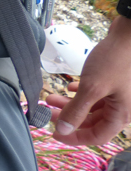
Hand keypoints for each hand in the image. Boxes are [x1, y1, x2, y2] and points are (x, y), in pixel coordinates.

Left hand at [48, 16, 130, 145]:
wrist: (130, 33)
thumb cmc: (115, 60)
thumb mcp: (92, 88)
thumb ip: (77, 111)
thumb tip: (63, 130)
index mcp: (122, 114)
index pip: (97, 136)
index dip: (74, 137)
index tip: (53, 134)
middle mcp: (123, 107)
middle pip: (92, 121)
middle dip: (68, 118)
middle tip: (47, 112)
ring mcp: (119, 94)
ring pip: (91, 106)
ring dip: (70, 104)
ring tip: (50, 97)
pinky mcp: (114, 81)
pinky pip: (96, 94)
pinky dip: (81, 93)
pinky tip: (69, 88)